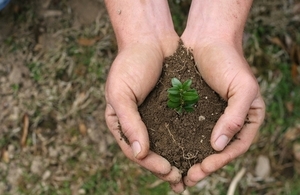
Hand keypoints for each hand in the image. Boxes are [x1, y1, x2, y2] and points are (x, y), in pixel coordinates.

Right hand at [105, 36, 185, 192]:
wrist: (149, 38)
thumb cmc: (130, 64)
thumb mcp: (121, 92)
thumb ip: (128, 123)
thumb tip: (139, 153)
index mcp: (122, 122)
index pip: (134, 150)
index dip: (150, 163)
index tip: (168, 171)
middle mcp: (138, 122)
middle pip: (151, 151)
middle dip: (165, 167)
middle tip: (181, 180)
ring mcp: (155, 115)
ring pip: (167, 143)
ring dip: (177, 158)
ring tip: (191, 173)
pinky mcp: (171, 107)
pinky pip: (179, 127)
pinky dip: (186, 140)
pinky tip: (198, 149)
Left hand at [180, 36, 264, 185]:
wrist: (207, 39)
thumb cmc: (228, 60)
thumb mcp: (242, 88)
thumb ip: (236, 117)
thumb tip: (218, 146)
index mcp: (248, 117)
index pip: (237, 146)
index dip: (222, 160)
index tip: (204, 169)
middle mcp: (230, 119)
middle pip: (219, 150)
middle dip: (205, 165)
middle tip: (188, 178)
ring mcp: (212, 115)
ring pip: (202, 143)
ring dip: (192, 158)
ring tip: (178, 172)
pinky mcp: (195, 109)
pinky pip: (189, 130)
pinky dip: (182, 142)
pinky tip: (171, 151)